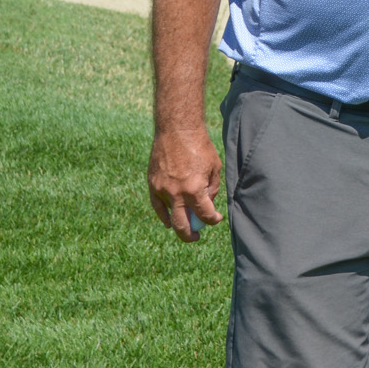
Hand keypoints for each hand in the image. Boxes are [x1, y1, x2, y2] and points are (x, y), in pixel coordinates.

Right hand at [148, 127, 223, 242]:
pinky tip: (168, 222)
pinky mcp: (152, 185)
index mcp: (194, 189)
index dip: (213, 219)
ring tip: (185, 229)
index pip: (205, 214)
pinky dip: (163, 216)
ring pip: (169, 216)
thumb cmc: (200, 146)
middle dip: (191, 234)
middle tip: (197, 237)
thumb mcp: (214, 166)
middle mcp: (177, 193)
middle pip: (183, 225)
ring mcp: (162, 190)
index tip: (216, 219)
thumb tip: (208, 202)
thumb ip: (212, 187)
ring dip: (178, 224)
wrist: (177, 130)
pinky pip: (157, 206)